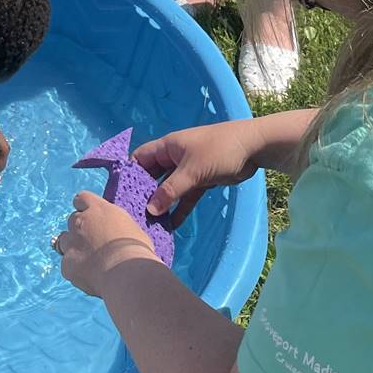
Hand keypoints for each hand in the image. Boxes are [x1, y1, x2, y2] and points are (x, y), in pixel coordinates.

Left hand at [55, 191, 158, 297]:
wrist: (127, 273)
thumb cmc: (137, 251)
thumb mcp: (132, 228)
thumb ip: (117, 226)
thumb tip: (117, 233)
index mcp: (99, 209)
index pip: (82, 198)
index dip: (84, 207)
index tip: (89, 215)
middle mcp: (81, 221)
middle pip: (72, 220)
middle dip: (80, 230)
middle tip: (94, 244)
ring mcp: (72, 242)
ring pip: (64, 241)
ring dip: (73, 248)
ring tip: (89, 261)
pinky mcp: (67, 264)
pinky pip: (66, 265)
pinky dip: (75, 270)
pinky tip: (89, 277)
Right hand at [134, 121, 261, 229]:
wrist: (253, 148)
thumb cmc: (218, 150)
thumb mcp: (192, 171)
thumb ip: (170, 191)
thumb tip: (149, 210)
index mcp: (168, 147)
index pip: (140, 159)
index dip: (129, 174)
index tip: (120, 196)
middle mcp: (174, 157)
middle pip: (153, 176)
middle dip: (145, 194)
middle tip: (135, 215)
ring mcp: (188, 169)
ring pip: (170, 189)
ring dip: (163, 205)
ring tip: (152, 225)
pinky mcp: (202, 180)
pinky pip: (186, 196)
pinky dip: (180, 208)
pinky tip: (173, 225)